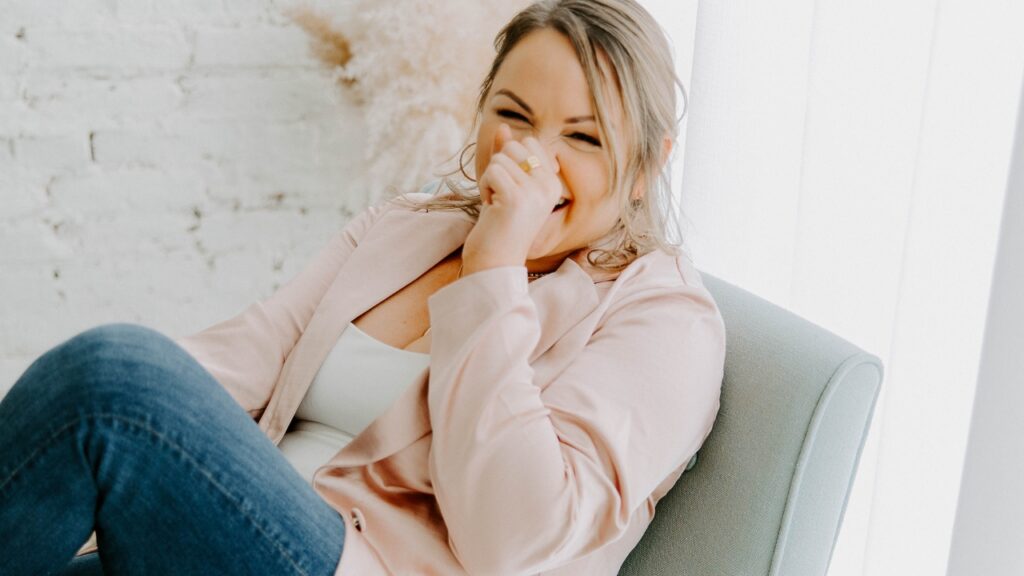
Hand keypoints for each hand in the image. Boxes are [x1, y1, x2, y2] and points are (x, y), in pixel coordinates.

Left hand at [462, 123, 562, 274]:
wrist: (494, 260)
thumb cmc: (499, 224)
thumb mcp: (506, 184)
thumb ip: (506, 156)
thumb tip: (504, 127)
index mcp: (553, 183)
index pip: (530, 142)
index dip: (510, 160)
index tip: (510, 188)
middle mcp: (549, 186)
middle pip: (515, 146)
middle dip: (499, 168)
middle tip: (501, 196)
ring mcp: (535, 192)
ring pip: (500, 159)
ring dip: (490, 180)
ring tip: (497, 204)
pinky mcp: (516, 198)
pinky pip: (492, 171)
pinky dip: (485, 188)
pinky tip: (492, 208)